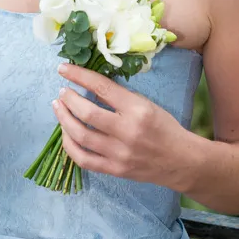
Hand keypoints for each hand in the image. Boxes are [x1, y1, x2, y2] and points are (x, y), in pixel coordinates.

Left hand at [52, 63, 193, 187]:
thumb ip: (119, 97)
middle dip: (68, 99)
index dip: (79, 76)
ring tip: (58, 108)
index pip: (102, 87)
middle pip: (87, 113)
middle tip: (62, 91)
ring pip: (81, 136)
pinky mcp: (114, 170)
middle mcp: (127, 131)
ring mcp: (119, 153)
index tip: (64, 69)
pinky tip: (65, 134)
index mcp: (137, 109)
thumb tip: (90, 86)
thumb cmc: (164, 127)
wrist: (180, 161)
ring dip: (64, 119)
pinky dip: (69, 145)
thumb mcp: (146, 104)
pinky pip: (83, 159)